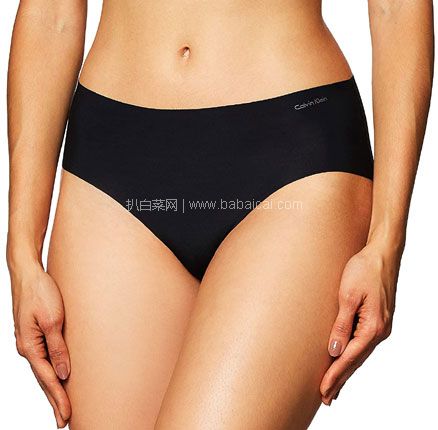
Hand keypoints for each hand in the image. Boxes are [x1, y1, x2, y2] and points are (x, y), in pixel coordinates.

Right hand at [10, 263, 70, 427]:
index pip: (48, 379)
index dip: (58, 398)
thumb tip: (64, 373)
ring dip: (53, 388)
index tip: (67, 416)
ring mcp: (30, 340)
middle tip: (64, 420)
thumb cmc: (41, 292)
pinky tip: (56, 376)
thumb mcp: (54, 319)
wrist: (28, 273)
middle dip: (55, 400)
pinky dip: (51, 371)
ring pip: (43, 369)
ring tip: (61, 405)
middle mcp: (27, 347)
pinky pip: (44, 357)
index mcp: (30, 346)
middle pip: (44, 379)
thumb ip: (58, 347)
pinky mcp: (35, 333)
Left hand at [320, 241, 401, 404]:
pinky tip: (346, 361)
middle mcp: (379, 331)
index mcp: (373, 327)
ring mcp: (380, 326)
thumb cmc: (364, 270)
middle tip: (326, 397)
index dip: (335, 374)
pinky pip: (363, 344)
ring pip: (359, 354)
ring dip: (346, 370)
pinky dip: (352, 356)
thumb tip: (334, 350)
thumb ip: (341, 324)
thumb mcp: (347, 295)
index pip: (350, 357)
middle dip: (340, 379)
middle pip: (356, 361)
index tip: (323, 389)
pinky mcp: (377, 320)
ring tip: (334, 386)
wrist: (381, 255)